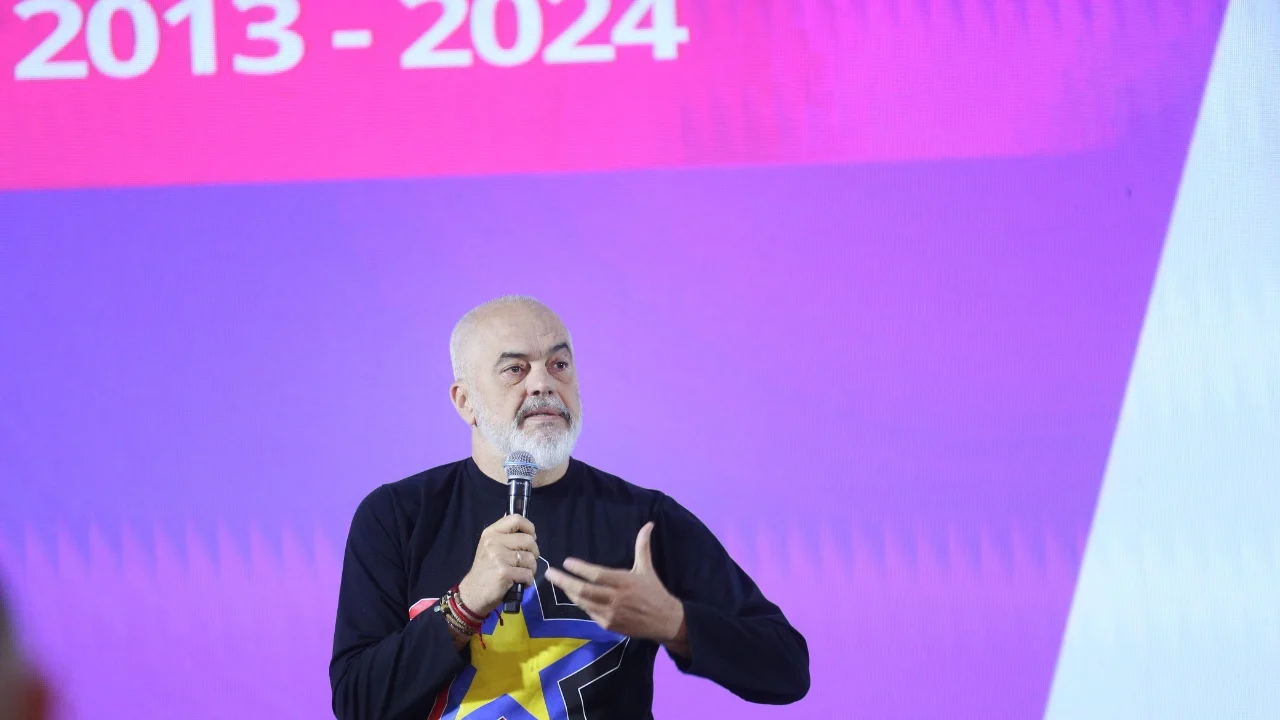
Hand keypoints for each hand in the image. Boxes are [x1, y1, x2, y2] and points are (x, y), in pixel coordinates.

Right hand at [457, 514, 539, 616]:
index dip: (529, 528)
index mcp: (491, 532)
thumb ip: (508, 538)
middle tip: (525, 562)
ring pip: (531, 558)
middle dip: (533, 553)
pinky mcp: (504, 573)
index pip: (517, 519)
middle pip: (529, 540)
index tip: (530, 539)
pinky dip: (528, 581)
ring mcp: (499, 557)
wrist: (473, 593)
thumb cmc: (486, 570)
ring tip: (520, 574)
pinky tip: (518, 583)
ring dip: (531, 569)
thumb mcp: (491, 547)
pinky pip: (528, 574)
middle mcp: (494, 542)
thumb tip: (532, 535)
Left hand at [545, 522, 687, 651]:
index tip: (567, 562)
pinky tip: (573, 595)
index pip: (597, 575)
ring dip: (569, 592)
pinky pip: (589, 613)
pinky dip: (580, 603)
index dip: (580, 569)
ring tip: (558, 582)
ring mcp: (610, 614)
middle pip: (584, 590)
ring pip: (583, 602)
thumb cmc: (653, 591)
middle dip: (564, 581)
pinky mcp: (608, 625)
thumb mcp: (647, 568)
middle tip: (550, 573)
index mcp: (623, 582)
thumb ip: (643, 546)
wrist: (664, 620)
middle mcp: (615, 598)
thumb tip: (649, 524)